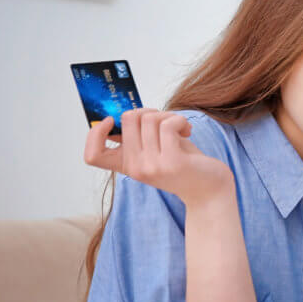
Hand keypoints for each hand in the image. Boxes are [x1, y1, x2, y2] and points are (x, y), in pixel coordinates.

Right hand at [83, 108, 235, 207]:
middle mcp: (135, 168)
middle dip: (148, 111)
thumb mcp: (156, 151)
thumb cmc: (184, 164)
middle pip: (127, 119)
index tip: (111, 122)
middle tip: (164, 121)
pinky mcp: (172, 162)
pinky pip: (167, 124)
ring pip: (149, 118)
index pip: (92, 155)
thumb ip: (140, 135)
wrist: (210, 192)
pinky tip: (187, 131)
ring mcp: (152, 166)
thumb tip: (129, 110)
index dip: (94, 134)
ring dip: (168, 115)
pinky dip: (179, 120)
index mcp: (127, 166)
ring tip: (179, 128)